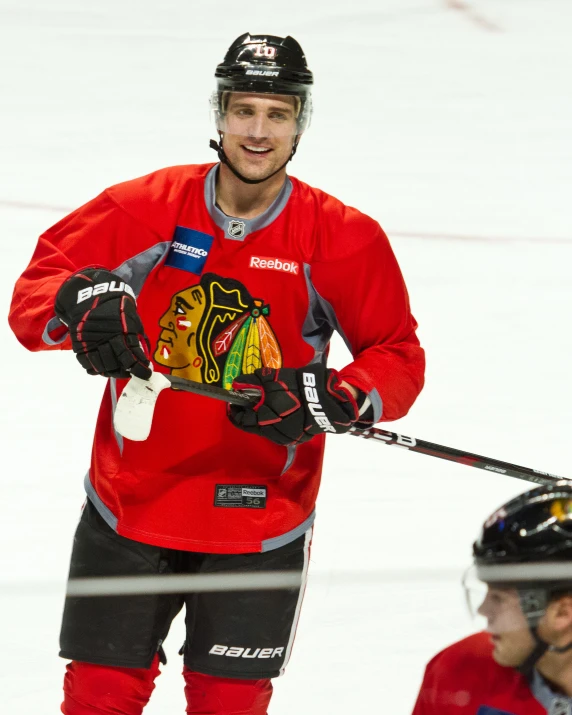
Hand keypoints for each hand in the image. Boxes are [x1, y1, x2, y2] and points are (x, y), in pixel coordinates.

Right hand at [55, 268, 150, 378]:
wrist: (93, 297)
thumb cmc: (118, 309)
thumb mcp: (132, 320)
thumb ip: (136, 339)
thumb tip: (142, 358)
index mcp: (121, 332)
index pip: (131, 358)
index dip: (139, 369)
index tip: (145, 374)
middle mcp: (105, 339)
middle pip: (115, 365)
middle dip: (125, 372)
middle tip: (130, 372)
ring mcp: (90, 342)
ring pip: (101, 367)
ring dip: (111, 372)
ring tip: (118, 370)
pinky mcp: (79, 344)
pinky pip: (87, 364)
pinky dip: (96, 369)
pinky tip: (103, 367)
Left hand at [228, 364, 358, 445]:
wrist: (327, 398)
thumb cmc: (298, 386)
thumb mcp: (273, 378)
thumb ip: (252, 382)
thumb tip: (236, 385)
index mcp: (265, 419)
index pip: (242, 420)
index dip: (236, 410)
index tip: (235, 400)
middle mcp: (273, 433)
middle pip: (252, 426)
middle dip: (250, 413)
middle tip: (251, 399)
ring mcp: (285, 438)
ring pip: (265, 430)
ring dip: (261, 419)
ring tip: (266, 404)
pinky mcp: (296, 439)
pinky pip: (278, 432)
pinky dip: (274, 423)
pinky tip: (278, 412)